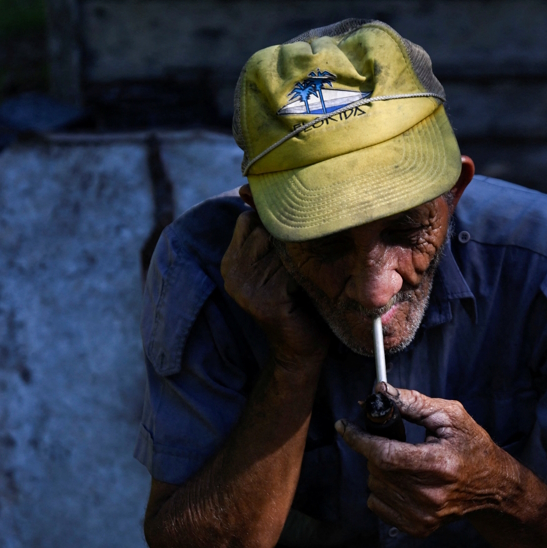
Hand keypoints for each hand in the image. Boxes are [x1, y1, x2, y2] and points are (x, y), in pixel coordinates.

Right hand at [221, 209, 327, 369]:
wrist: (302, 351)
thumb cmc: (299, 302)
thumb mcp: (282, 264)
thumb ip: (274, 235)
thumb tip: (264, 196)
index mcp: (232, 260)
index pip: (249, 219)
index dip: (278, 223)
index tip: (301, 232)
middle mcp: (232, 270)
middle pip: (265, 230)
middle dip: (293, 237)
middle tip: (314, 251)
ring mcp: (246, 286)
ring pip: (280, 247)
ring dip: (303, 254)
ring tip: (314, 271)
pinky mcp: (265, 299)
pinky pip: (291, 269)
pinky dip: (308, 274)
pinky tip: (313, 287)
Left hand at [335, 383, 521, 536]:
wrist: (491, 486)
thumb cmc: (472, 447)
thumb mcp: (450, 416)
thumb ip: (413, 402)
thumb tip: (382, 391)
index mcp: (439, 465)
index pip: (385, 455)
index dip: (360, 439)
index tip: (345, 426)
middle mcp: (430, 495)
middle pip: (377, 468)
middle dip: (376, 449)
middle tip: (395, 441)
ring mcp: (423, 515)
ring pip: (374, 485)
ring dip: (380, 469)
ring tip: (406, 462)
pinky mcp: (417, 527)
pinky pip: (377, 504)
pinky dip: (383, 489)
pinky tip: (404, 481)